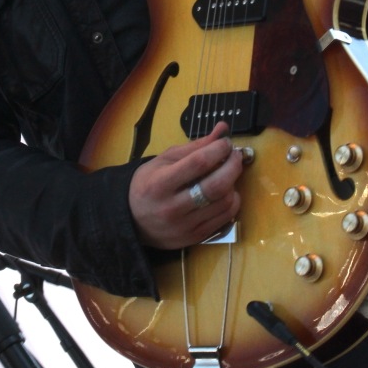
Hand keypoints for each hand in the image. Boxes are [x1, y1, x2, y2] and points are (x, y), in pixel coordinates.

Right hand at [129, 122, 242, 248]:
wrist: (132, 220)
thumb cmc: (148, 185)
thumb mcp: (163, 161)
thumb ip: (194, 147)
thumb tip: (221, 130)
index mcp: (160, 184)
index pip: (198, 163)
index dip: (218, 149)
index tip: (225, 143)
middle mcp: (172, 207)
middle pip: (216, 185)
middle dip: (233, 166)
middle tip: (235, 156)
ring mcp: (185, 225)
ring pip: (224, 202)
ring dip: (233, 184)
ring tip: (227, 175)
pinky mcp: (195, 237)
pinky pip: (225, 218)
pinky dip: (232, 201)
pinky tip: (226, 193)